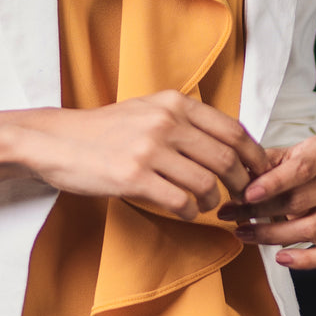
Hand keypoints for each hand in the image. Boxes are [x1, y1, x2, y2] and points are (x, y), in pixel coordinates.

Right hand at [20, 92, 270, 221]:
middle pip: (225, 159)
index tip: (257, 172)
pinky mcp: (133, 177)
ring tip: (205, 205)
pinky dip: (189, 213)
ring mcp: (149, 150)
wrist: (57, 141)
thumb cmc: (105, 129)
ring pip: (206, 184)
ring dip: (212, 201)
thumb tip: (230, 142)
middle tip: (241, 196)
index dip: (253, 156)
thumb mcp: (147, 109)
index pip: (232, 129)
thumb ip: (184, 119)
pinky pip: (180, 202)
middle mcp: (165, 122)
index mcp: (174, 102)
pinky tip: (183, 212)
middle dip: (241, 183)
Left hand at [218, 135, 315, 268]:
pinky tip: (280, 257)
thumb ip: (259, 166)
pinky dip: (304, 260)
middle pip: (300, 202)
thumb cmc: (294, 166)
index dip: (273, 183)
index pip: (301, 169)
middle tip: (231, 214)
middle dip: (259, 211)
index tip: (247, 195)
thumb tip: (234, 181)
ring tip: (243, 233)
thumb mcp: (278, 157)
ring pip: (309, 229)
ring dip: (271, 235)